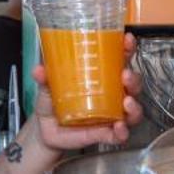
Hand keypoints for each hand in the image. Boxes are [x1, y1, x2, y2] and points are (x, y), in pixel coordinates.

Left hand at [31, 32, 143, 151]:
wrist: (44, 129)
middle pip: (133, 84)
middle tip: (125, 75)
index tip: (127, 40)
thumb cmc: (52, 101)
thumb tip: (38, 70)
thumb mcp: (47, 87)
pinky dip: (122, 132)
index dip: (127, 49)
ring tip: (126, 102)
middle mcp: (112, 94)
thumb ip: (45, 78)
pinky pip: (120, 134)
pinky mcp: (106, 133)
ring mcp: (112, 115)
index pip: (120, 59)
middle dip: (134, 79)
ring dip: (134, 106)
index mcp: (102, 77)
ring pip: (133, 110)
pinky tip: (118, 128)